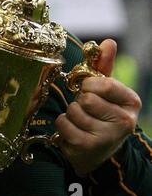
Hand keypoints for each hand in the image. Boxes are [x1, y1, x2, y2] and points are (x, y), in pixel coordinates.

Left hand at [55, 39, 141, 176]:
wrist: (98, 153)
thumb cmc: (101, 116)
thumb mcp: (106, 92)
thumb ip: (105, 67)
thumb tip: (108, 42)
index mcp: (131, 102)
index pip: (102, 83)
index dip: (89, 85)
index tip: (90, 91)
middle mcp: (124, 121)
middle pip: (86, 98)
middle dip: (79, 102)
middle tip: (86, 111)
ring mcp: (106, 136)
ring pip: (73, 110)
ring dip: (70, 115)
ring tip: (80, 123)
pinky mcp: (87, 146)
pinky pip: (63, 123)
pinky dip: (63, 126)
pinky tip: (73, 132)